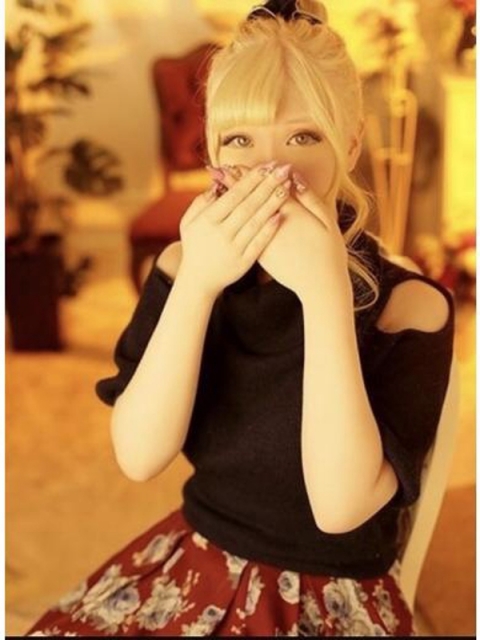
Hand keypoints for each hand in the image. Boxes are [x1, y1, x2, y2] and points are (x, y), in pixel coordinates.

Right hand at [177, 164, 291, 296]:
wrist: (198, 281)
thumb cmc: (195, 246)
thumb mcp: (188, 222)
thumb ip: (201, 202)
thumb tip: (217, 182)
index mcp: (208, 220)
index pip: (234, 195)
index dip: (251, 179)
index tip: (266, 166)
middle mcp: (221, 233)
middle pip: (248, 205)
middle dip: (267, 185)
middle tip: (283, 169)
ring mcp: (234, 248)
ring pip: (256, 221)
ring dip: (273, 203)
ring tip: (287, 187)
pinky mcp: (244, 262)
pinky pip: (260, 242)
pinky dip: (270, 229)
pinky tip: (282, 215)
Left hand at [217, 164, 351, 302]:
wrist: (319, 285)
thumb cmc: (329, 253)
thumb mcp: (327, 222)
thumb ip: (311, 199)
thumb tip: (295, 178)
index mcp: (291, 215)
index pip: (268, 189)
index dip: (255, 176)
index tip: (242, 162)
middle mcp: (274, 227)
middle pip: (252, 201)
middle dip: (237, 184)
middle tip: (222, 167)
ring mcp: (265, 243)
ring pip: (244, 218)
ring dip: (232, 201)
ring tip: (220, 186)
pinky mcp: (262, 256)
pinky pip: (244, 235)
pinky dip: (235, 222)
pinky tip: (228, 213)